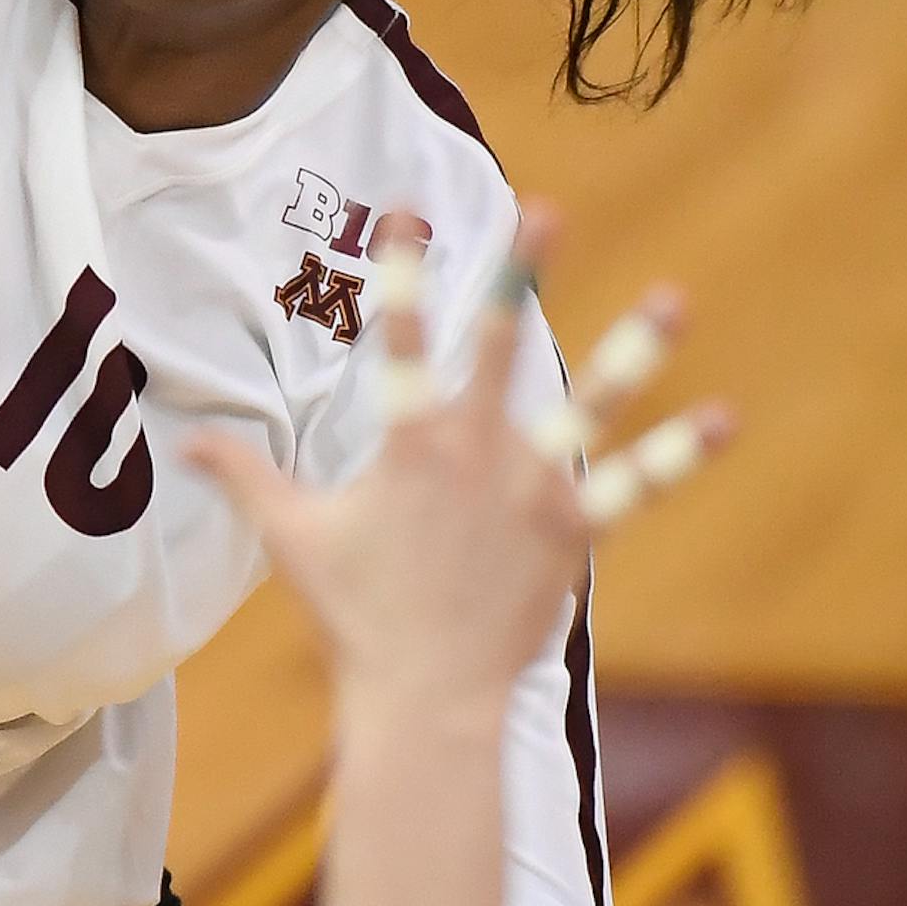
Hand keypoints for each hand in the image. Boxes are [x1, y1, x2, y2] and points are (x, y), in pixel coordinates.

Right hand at [188, 204, 729, 721]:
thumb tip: (182, 446)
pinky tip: (724, 417)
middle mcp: (476, 452)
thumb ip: (245, 479)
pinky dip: (682, 454)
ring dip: (635, 349)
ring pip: (592, 406)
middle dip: (521, 271)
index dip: (400, 267)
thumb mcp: (291, 539)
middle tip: (543, 207)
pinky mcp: (574, 534)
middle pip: (499, 344)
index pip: (398, 336)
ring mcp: (532, 491)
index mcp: (408, 442)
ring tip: (673, 297)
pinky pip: (637, 487)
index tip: (408, 206)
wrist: (426, 698)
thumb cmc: (354, 616)